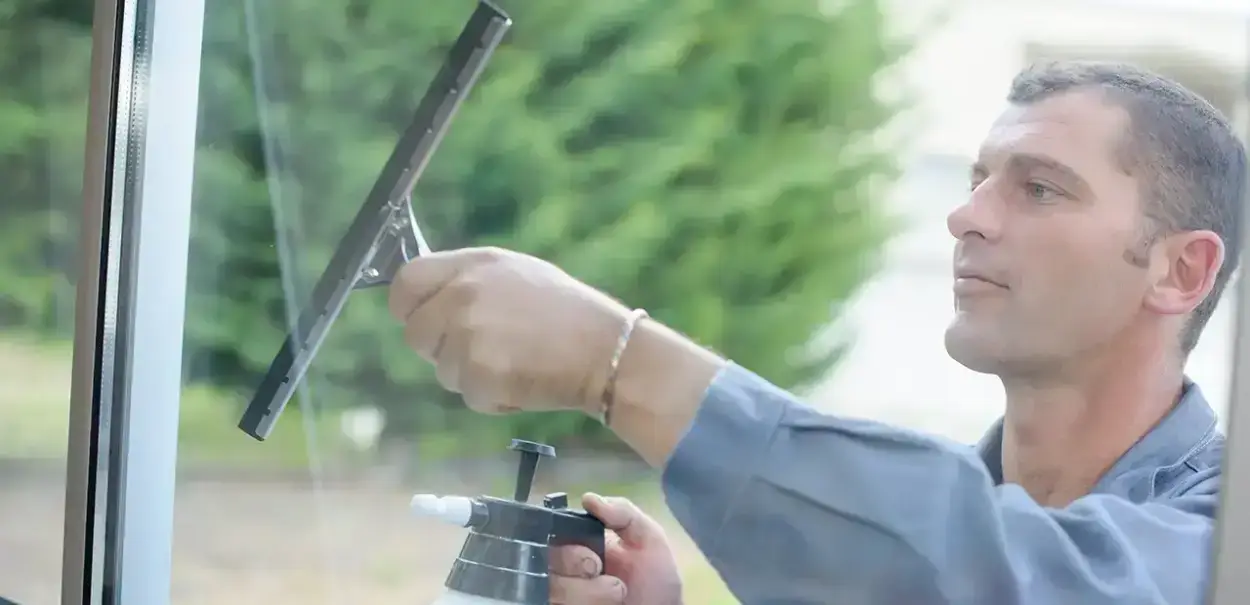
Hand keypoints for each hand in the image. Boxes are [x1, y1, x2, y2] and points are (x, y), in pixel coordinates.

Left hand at [387, 247, 630, 414]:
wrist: (606, 350)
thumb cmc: (569, 314)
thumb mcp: (518, 276)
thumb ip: (470, 283)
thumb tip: (432, 298)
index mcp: (474, 265)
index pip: (406, 281)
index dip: (409, 306)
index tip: (422, 319)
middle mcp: (463, 295)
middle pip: (415, 333)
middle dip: (440, 348)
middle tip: (481, 350)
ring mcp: (467, 335)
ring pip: (442, 369)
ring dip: (471, 375)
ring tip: (516, 361)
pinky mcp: (477, 374)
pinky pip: (468, 395)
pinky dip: (492, 396)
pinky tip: (524, 379)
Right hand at [549, 493, 682, 604]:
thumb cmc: (655, 581)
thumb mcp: (648, 539)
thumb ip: (624, 513)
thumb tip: (588, 498)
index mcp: (578, 545)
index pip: (549, 537)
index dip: (566, 549)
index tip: (593, 559)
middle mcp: (562, 569)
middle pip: (541, 564)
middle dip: (574, 574)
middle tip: (605, 578)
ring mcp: (560, 594)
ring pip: (548, 591)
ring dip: (583, 596)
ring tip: (615, 599)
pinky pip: (552, 604)